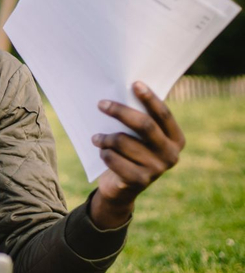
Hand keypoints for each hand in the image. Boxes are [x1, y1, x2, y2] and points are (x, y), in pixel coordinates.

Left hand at [89, 82, 185, 227]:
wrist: (121, 188)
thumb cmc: (131, 153)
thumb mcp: (139, 137)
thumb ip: (140, 119)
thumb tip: (124, 89)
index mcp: (176, 139)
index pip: (164, 114)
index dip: (150, 98)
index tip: (134, 83)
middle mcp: (171, 155)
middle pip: (144, 125)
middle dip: (120, 112)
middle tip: (101, 104)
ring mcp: (157, 170)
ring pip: (123, 141)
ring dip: (104, 138)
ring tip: (96, 138)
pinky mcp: (139, 181)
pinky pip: (113, 158)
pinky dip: (104, 153)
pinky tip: (103, 153)